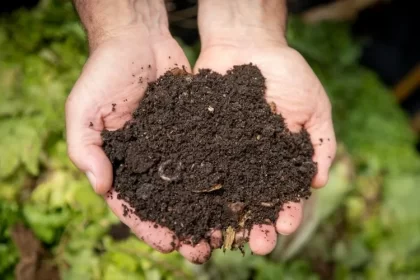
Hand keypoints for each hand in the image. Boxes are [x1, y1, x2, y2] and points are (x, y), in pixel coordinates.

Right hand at [66, 0, 214, 263]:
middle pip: (166, 204)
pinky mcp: (194, 131)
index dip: (150, 228)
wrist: (137, 40)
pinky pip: (207, 158)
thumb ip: (85, 149)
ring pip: (190, 186)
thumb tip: (100, 187)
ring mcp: (172, 147)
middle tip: (203, 250)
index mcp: (119, 164)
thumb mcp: (84, 111)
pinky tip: (236, 194)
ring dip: (206, 211)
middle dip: (183, 228)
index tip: (170, 245)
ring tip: (225, 232)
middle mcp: (148, 161)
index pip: (133, 206)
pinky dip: (220, 177)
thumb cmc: (104, 74)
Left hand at [195, 0, 336, 254]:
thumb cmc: (287, 73)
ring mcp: (224, 153)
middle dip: (256, 224)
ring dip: (224, 219)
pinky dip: (195, 189)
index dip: (286, 211)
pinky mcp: (200, 141)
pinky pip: (197, 167)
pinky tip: (193, 208)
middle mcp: (251, 162)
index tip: (285, 226)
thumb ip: (321, 142)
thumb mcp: (314, 105)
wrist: (248, 44)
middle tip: (258, 245)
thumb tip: (319, 181)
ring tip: (225, 239)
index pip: (285, 193)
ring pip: (223, 192)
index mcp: (279, 159)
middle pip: (253, 201)